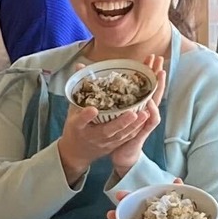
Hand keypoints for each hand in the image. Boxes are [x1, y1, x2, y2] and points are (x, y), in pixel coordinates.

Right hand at [57, 61, 162, 182]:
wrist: (76, 152)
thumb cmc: (75, 129)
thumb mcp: (71, 110)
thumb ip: (77, 89)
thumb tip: (81, 66)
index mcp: (78, 127)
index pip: (80, 121)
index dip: (85, 116)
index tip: (92, 109)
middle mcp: (93, 136)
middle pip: (107, 131)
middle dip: (121, 122)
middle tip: (133, 113)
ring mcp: (106, 142)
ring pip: (121, 135)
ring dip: (133, 126)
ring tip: (145, 114)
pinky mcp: (115, 145)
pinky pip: (127, 138)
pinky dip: (136, 129)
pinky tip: (146, 119)